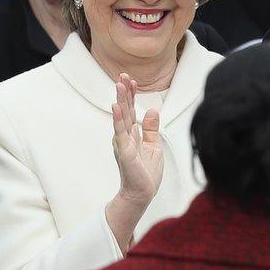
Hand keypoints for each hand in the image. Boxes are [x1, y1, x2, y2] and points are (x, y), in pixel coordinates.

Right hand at [111, 73, 163, 205]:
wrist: (142, 194)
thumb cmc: (146, 173)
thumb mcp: (153, 146)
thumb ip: (151, 129)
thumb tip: (153, 110)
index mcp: (132, 135)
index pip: (132, 110)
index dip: (131, 95)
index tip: (131, 79)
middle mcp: (125, 136)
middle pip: (125, 110)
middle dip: (124, 92)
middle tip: (122, 75)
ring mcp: (124, 144)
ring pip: (122, 118)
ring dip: (120, 101)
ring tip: (118, 85)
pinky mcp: (125, 152)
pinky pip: (121, 133)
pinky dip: (118, 120)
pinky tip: (116, 107)